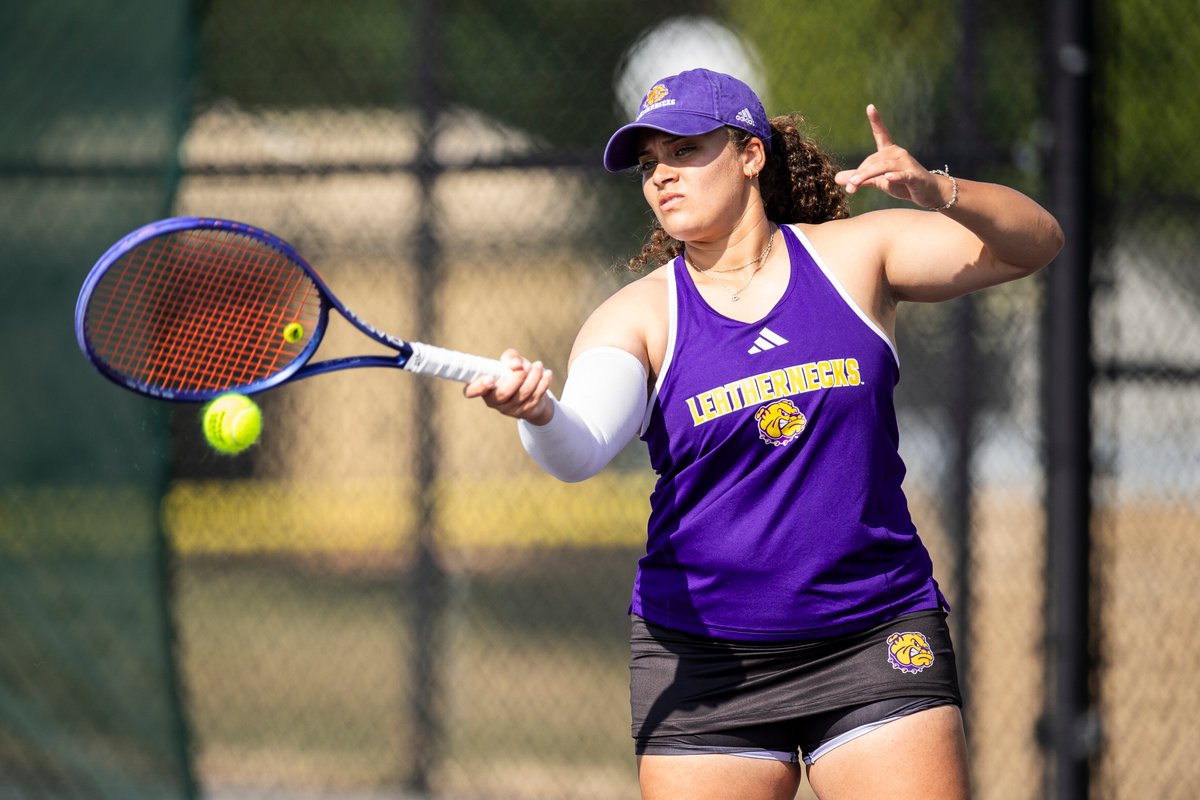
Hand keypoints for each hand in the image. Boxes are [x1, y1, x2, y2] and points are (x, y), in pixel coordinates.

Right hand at [463, 348, 554, 424]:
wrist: (533, 389)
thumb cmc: (516, 373)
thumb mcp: (512, 362)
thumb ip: (511, 357)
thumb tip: (516, 364)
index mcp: (483, 387)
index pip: (471, 391)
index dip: (478, 387)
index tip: (490, 379)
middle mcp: (493, 401)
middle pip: (502, 394)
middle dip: (516, 380)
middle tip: (525, 368)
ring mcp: (508, 409)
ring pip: (522, 395)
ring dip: (533, 377)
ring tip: (539, 366)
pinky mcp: (524, 412)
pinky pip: (535, 398)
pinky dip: (543, 384)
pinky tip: (547, 374)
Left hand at [835, 104, 951, 209]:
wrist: (928, 193)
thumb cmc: (902, 184)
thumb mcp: (877, 181)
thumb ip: (859, 179)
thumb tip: (836, 179)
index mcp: (889, 152)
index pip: (881, 134)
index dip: (876, 120)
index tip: (870, 107)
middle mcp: (898, 153)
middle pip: (873, 160)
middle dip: (859, 174)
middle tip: (849, 187)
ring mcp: (907, 164)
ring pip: (884, 167)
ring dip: (867, 175)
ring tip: (854, 186)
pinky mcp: (915, 177)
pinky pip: (903, 175)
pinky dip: (895, 177)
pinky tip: (887, 178)